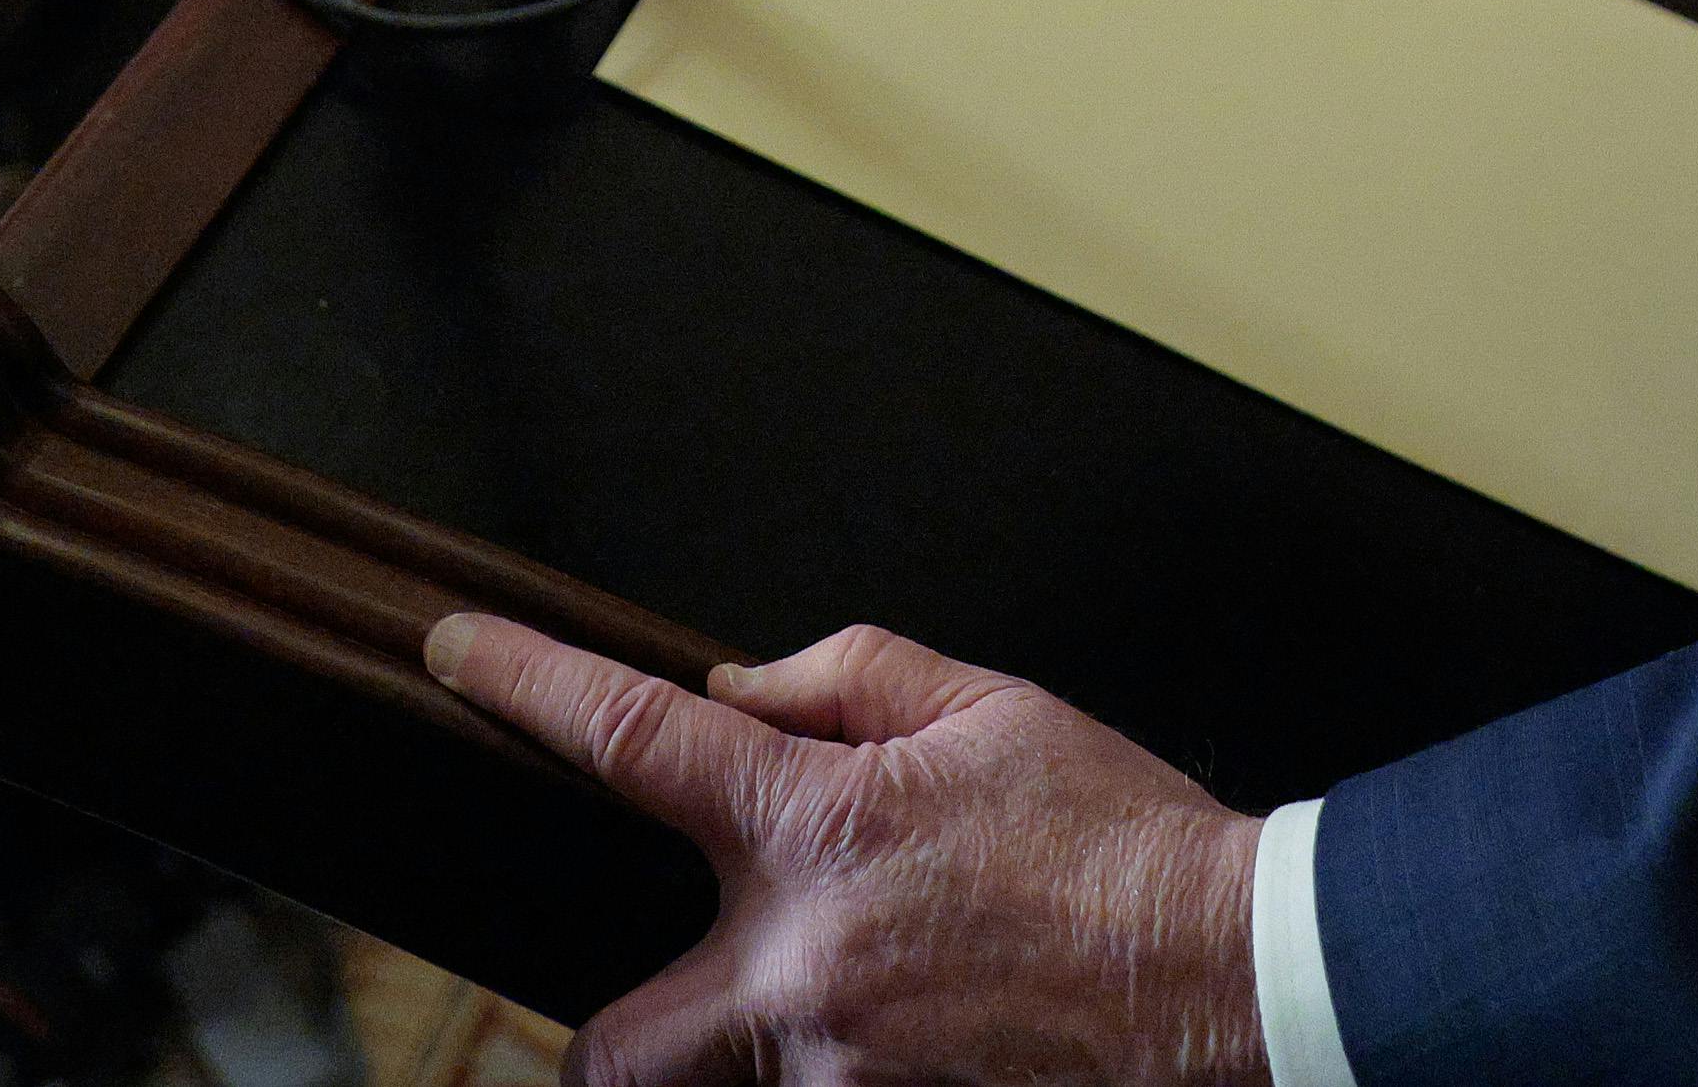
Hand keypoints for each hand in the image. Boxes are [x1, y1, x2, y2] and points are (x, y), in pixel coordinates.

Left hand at [428, 616, 1270, 1086]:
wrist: (1240, 978)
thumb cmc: (1127, 843)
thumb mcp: (990, 706)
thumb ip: (845, 680)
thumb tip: (739, 693)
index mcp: (816, 829)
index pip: (628, 740)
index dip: (523, 684)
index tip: (457, 653)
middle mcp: (803, 973)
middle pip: (613, 1053)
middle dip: (610, 1047)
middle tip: (659, 1010)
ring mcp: (844, 1077)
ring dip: (755, 1065)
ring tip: (861, 1011)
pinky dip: (842, 1078)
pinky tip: (915, 1038)